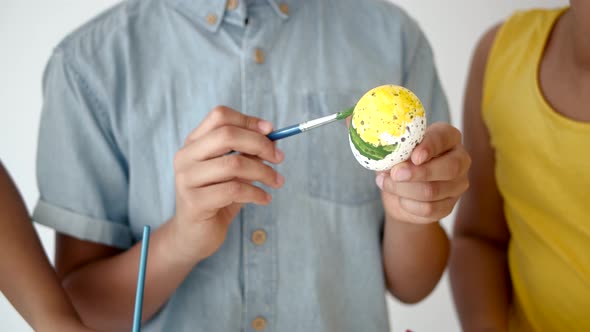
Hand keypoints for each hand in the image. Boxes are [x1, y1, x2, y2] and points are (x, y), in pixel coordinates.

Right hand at [169, 106, 284, 262]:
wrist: (194, 235)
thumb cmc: (217, 199)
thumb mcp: (233, 172)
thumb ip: (246, 153)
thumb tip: (271, 138)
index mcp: (194, 143)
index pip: (220, 116)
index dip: (248, 121)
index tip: (271, 131)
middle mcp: (186, 157)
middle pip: (227, 135)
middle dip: (260, 144)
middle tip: (279, 158)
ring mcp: (187, 179)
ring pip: (234, 164)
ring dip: (263, 172)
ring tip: (277, 181)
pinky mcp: (195, 202)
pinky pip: (234, 190)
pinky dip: (256, 193)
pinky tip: (264, 198)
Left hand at [376, 122, 470, 223]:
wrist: (399, 191)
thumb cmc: (399, 161)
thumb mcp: (395, 151)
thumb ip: (395, 151)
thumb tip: (388, 157)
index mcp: (448, 137)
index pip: (444, 138)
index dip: (430, 147)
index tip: (414, 156)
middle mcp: (460, 160)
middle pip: (449, 168)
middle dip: (418, 172)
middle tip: (395, 174)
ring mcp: (457, 185)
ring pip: (433, 191)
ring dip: (404, 189)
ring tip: (386, 183)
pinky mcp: (449, 206)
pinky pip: (429, 209)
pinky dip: (408, 204)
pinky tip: (398, 198)